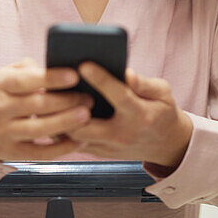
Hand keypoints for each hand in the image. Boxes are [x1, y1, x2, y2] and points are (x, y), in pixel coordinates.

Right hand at [0, 58, 93, 160]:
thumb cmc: (10, 94)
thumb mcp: (11, 75)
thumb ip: (30, 69)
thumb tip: (57, 69)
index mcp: (0, 84)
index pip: (25, 80)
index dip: (51, 78)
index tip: (75, 76)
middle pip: (36, 105)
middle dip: (66, 102)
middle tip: (89, 99)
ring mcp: (4, 132)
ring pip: (39, 129)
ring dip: (66, 123)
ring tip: (87, 116)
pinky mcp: (12, 152)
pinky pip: (40, 152)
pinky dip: (62, 148)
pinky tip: (79, 141)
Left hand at [66, 64, 192, 170]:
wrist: (166, 144)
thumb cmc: (162, 111)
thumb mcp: (163, 93)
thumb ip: (144, 83)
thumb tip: (126, 73)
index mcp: (140, 114)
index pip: (118, 96)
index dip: (100, 80)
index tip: (83, 64)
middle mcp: (122, 134)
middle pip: (85, 124)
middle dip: (68, 106)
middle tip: (56, 85)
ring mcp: (109, 147)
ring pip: (74, 136)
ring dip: (61, 117)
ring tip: (51, 95)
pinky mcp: (100, 153)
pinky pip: (74, 143)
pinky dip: (63, 127)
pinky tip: (56, 110)